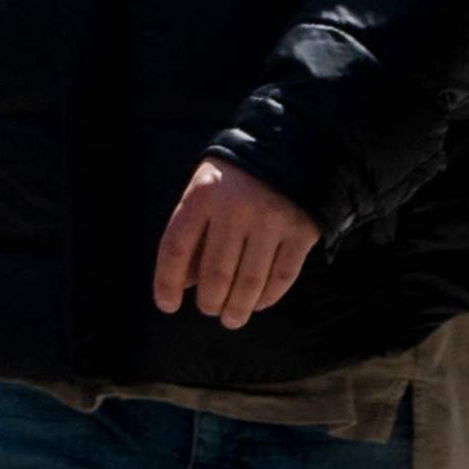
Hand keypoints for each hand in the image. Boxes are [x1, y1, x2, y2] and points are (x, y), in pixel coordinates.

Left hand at [152, 157, 318, 328]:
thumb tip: (183, 284)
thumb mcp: (203, 194)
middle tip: (209, 310)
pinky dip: (269, 296)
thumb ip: (191, 235)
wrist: (289, 150)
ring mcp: (271, 220)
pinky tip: (258, 303)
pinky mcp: (301, 231)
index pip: (175, 248)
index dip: (167, 282)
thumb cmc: (234, 179)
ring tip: (231, 319)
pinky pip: (283, 275)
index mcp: (202, 197)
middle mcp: (235, 209)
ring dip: (238, 307)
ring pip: (250, 280)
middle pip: (216, 272)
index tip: (167, 306)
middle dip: (210, 301)